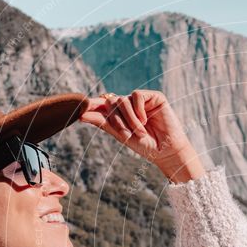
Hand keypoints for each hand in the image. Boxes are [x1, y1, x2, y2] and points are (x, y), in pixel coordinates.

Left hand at [79, 90, 202, 180]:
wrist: (166, 151)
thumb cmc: (145, 145)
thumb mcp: (120, 134)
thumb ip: (102, 122)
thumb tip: (80, 114)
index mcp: (121, 113)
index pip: (103, 104)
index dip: (92, 104)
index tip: (80, 108)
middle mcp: (130, 105)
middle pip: (111, 102)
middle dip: (118, 120)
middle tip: (128, 134)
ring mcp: (142, 100)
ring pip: (123, 99)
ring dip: (129, 118)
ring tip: (140, 131)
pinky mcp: (154, 97)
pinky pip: (136, 95)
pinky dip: (138, 109)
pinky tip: (146, 119)